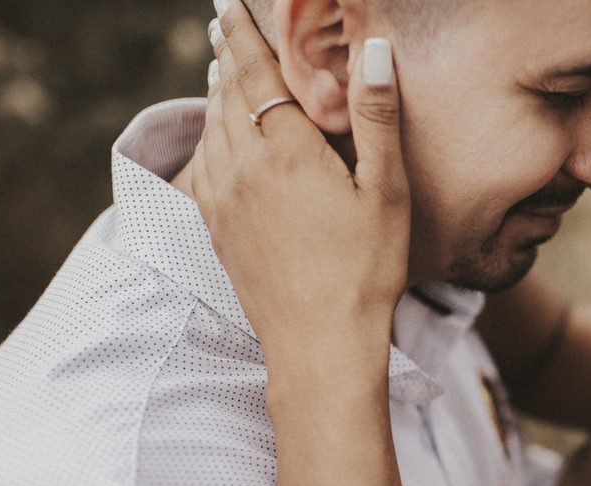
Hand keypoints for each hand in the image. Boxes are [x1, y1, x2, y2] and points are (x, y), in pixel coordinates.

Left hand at [191, 5, 409, 380]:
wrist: (320, 346)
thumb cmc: (366, 272)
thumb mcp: (388, 193)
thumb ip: (378, 117)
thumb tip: (375, 49)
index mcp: (286, 152)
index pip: (257, 73)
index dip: (243, 34)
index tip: (230, 4)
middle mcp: (243, 168)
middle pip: (227, 95)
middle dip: (226, 56)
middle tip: (223, 26)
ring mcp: (223, 202)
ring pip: (211, 129)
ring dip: (215, 93)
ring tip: (219, 71)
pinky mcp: (216, 232)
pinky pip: (202, 168)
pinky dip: (207, 137)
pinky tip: (215, 140)